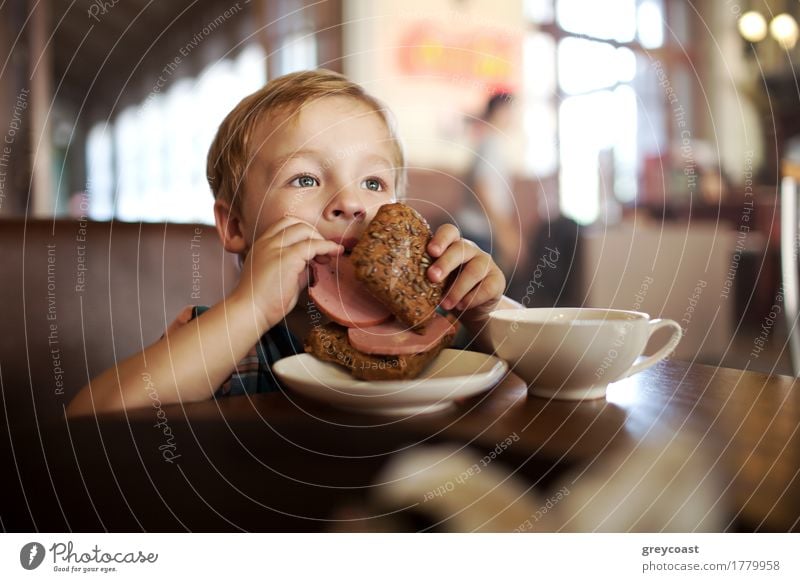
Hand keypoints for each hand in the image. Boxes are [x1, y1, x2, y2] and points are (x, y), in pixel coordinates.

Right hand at [231, 216, 343, 330]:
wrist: (249, 312)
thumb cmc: (263, 302)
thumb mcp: (281, 278)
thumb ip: (296, 268)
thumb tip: (313, 264)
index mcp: (262, 245)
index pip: (285, 225)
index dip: (303, 232)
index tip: (314, 249)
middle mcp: (267, 242)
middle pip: (296, 223)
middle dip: (314, 234)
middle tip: (323, 254)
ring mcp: (275, 248)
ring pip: (304, 229)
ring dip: (320, 240)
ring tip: (327, 257)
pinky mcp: (287, 258)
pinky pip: (312, 245)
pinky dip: (327, 247)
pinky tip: (335, 253)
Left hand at [426, 224, 505, 322]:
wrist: (472, 308)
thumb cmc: (446, 289)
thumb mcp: (436, 281)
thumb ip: (425, 275)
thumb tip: (399, 283)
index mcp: (452, 245)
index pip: (449, 232)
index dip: (441, 239)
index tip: (431, 251)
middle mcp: (470, 250)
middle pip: (460, 249)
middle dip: (445, 263)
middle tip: (432, 278)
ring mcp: (486, 263)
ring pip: (474, 270)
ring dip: (457, 288)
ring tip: (445, 304)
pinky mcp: (497, 280)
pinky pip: (486, 287)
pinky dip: (472, 298)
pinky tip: (461, 306)